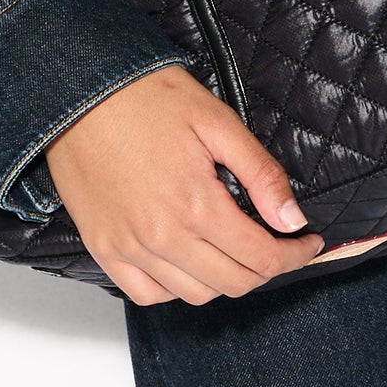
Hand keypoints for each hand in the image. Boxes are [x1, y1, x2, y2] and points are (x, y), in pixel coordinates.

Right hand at [44, 65, 324, 305]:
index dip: (294, 255)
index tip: (306, 242)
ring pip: (194, 295)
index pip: (262, 258)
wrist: (80, 91)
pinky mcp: (103, 248)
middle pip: (233, 283)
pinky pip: (147, 295)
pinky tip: (187, 263)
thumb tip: (294, 219)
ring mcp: (129, 247)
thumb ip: (261, 175)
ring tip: (234, 251)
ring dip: (224, 280)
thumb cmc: (146, 97)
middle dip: (267, 268)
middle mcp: (162, 237)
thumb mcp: (219, 123)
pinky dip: (174, 289)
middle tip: (277, 245)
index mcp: (197, 205)